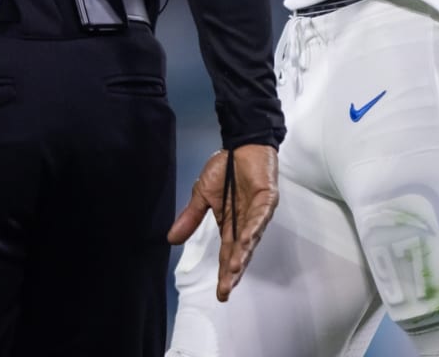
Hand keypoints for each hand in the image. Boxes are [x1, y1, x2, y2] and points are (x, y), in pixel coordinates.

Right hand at [169, 144, 278, 301]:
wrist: (241, 144)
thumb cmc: (225, 168)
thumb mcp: (202, 193)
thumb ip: (191, 217)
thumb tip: (171, 239)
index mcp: (230, 225)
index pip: (228, 253)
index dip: (225, 272)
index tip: (221, 294)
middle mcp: (246, 223)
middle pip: (240, 252)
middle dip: (233, 271)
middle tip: (226, 290)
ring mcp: (258, 212)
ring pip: (251, 238)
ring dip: (243, 253)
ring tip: (234, 269)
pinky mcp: (267, 198)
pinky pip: (261, 216)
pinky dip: (254, 227)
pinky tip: (247, 240)